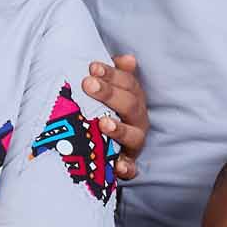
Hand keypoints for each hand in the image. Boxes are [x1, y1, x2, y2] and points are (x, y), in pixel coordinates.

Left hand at [81, 55, 145, 181]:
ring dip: (120, 130)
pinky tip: (118, 166)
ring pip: (134, 136)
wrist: (104, 148)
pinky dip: (127, 168)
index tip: (92, 67)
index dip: (112, 74)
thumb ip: (115, 75)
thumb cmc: (104, 112)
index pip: (127, 83)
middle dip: (110, 94)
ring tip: (103, 123)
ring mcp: (134, 144)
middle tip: (88, 84)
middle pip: (130, 105)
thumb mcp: (109, 92)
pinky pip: (131, 169)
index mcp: (133, 100)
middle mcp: (137, 120)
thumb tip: (128, 58)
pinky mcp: (128, 165)